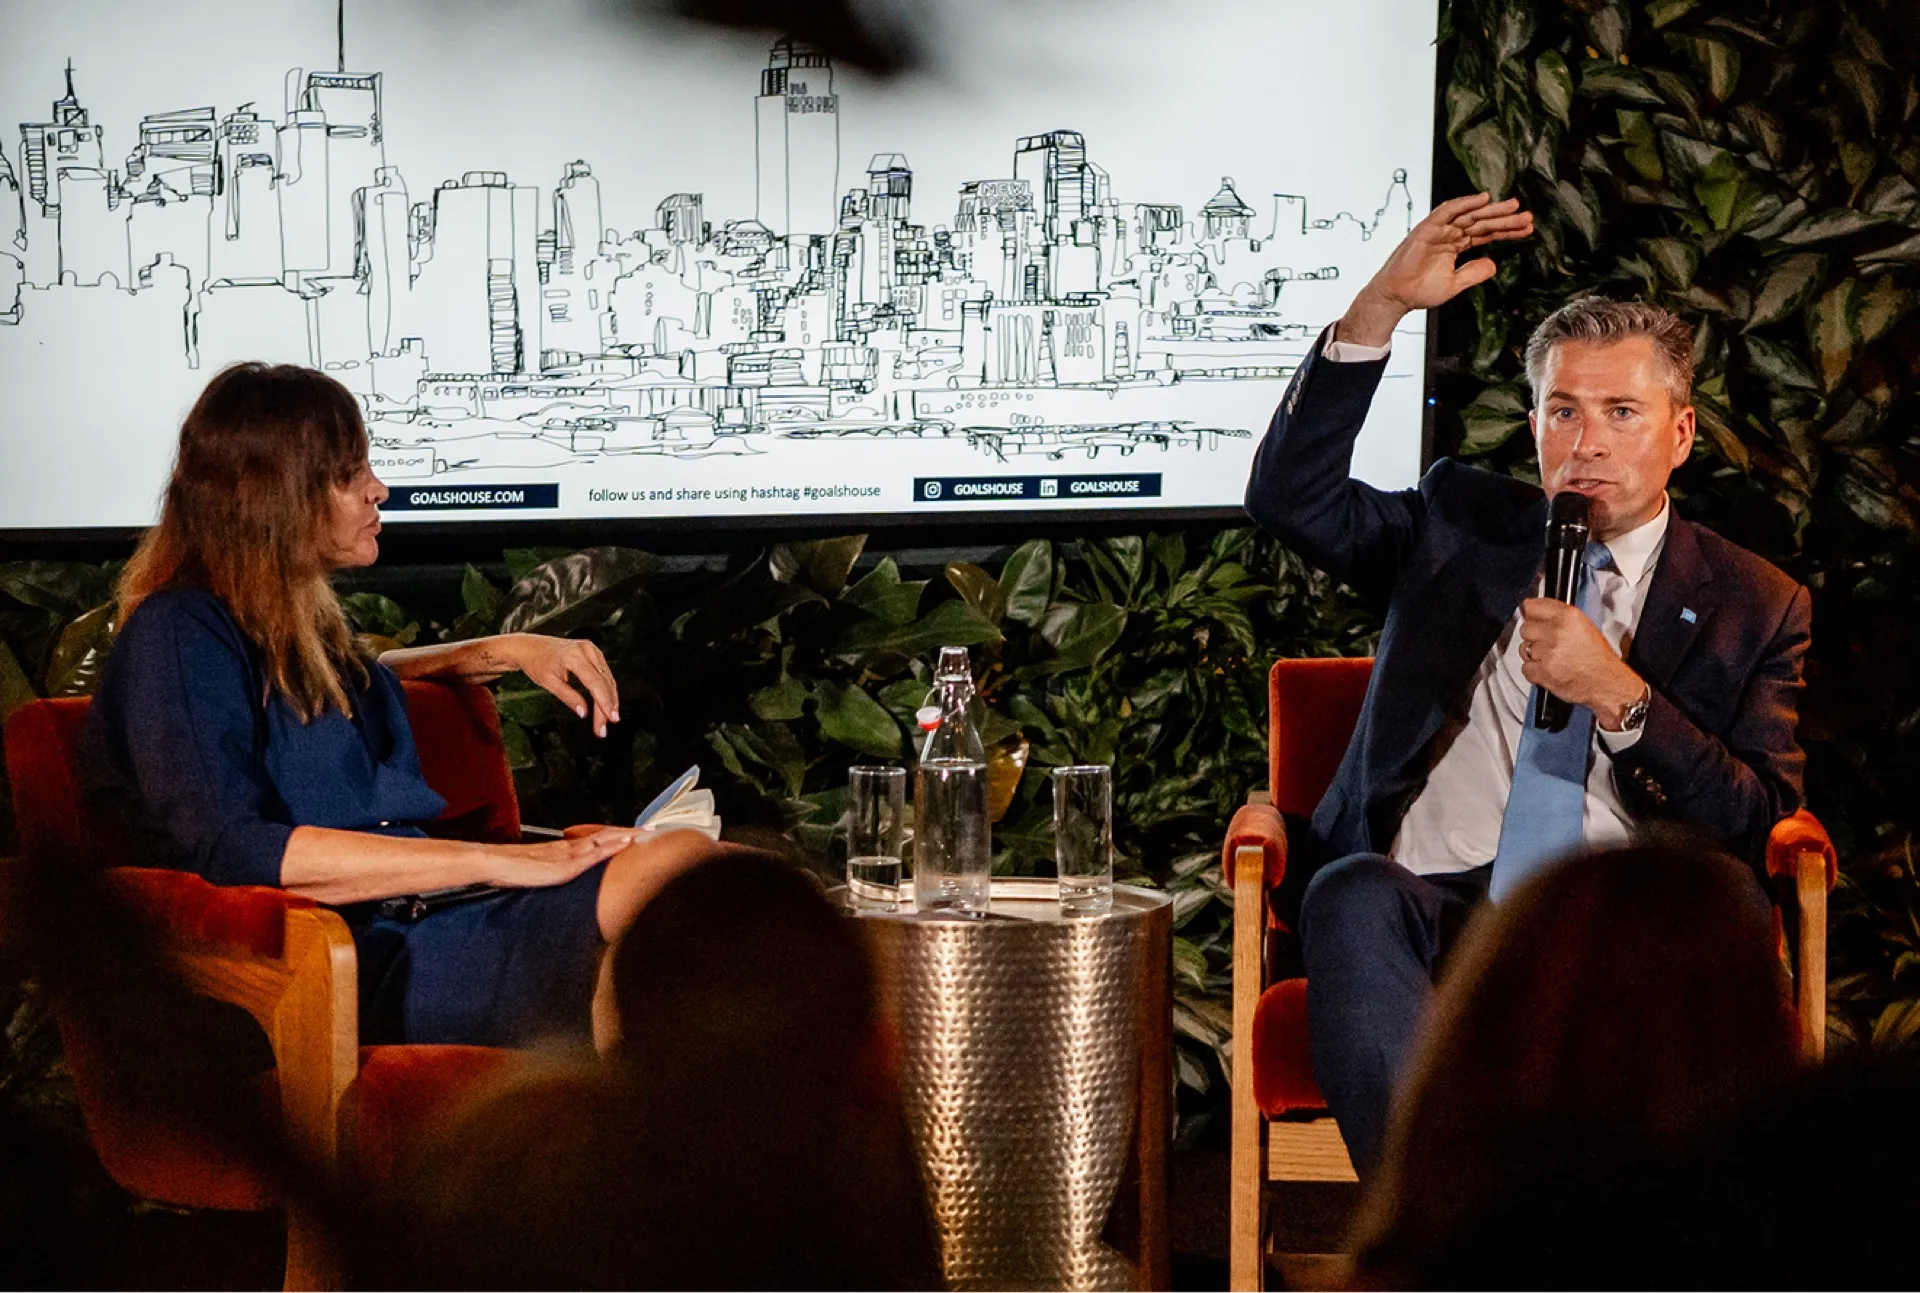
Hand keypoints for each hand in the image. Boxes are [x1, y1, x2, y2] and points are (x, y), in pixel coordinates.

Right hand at [483, 827, 637, 887]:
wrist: (494, 864)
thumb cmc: (510, 870)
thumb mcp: (535, 874)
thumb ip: (548, 875)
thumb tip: (555, 881)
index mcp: (563, 850)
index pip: (595, 840)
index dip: (615, 837)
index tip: (633, 835)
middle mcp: (569, 847)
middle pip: (605, 836)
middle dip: (628, 833)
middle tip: (651, 830)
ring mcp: (569, 853)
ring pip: (604, 839)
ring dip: (626, 835)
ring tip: (647, 833)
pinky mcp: (567, 864)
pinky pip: (595, 852)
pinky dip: (613, 845)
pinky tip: (627, 841)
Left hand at [497, 633, 620, 736]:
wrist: (530, 647)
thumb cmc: (537, 663)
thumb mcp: (548, 682)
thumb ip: (567, 697)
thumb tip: (583, 712)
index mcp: (574, 656)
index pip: (595, 683)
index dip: (604, 703)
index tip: (610, 719)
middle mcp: (586, 650)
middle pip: (603, 683)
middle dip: (606, 707)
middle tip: (603, 727)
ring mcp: (591, 650)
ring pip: (607, 679)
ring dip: (610, 700)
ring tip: (607, 719)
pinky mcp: (594, 653)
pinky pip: (605, 674)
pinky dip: (607, 690)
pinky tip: (607, 704)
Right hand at [1336, 194, 1533, 345]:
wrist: (1397, 296)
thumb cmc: (1419, 291)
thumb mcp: (1454, 284)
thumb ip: (1474, 273)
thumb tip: (1494, 264)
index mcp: (1456, 246)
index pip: (1486, 234)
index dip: (1506, 231)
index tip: (1526, 229)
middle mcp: (1449, 234)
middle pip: (1482, 222)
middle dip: (1505, 219)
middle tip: (1526, 215)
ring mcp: (1439, 230)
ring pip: (1470, 215)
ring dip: (1491, 209)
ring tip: (1513, 207)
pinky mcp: (1427, 228)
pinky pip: (1447, 211)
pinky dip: (1465, 203)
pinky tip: (1483, 199)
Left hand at [1517, 599, 1646, 728]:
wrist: (1606, 683)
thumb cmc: (1598, 658)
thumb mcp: (1584, 627)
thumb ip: (1559, 617)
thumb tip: (1536, 613)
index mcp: (1568, 617)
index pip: (1532, 606)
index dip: (1530, 614)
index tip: (1530, 618)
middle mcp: (1557, 632)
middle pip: (1525, 628)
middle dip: (1533, 637)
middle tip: (1547, 644)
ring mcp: (1548, 652)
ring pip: (1524, 649)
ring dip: (1534, 655)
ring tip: (1552, 659)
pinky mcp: (1543, 671)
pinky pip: (1526, 668)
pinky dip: (1534, 672)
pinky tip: (1549, 670)